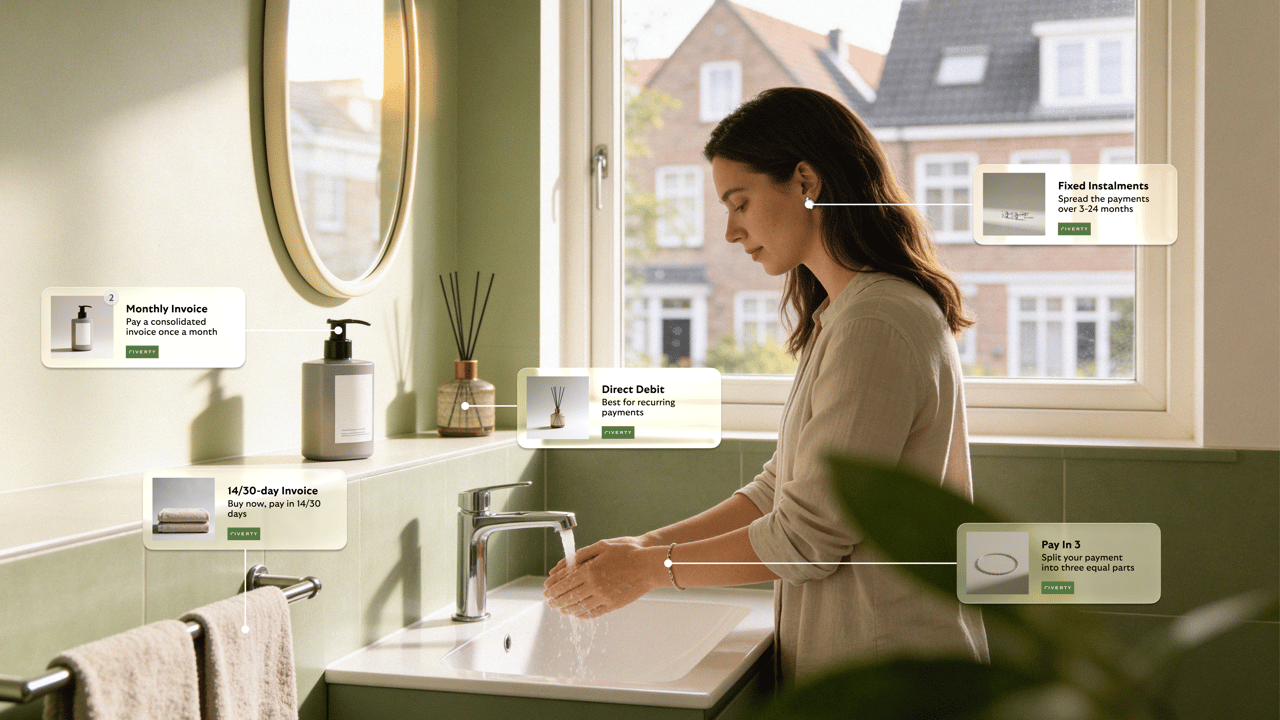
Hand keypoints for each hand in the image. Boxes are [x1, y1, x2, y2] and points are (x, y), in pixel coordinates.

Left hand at [542, 537, 666, 618]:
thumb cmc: (628, 552)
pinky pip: (594, 613)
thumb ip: (583, 554)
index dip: (553, 589)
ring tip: (560, 609)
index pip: (565, 584)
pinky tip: (577, 614)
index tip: (546, 592)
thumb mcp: (603, 546)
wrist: (649, 565)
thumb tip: (567, 563)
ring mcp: (604, 597)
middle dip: (556, 601)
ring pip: (580, 607)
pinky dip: (582, 615)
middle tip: (549, 602)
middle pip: (569, 597)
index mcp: (590, 570)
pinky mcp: (614, 605)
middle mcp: (595, 586)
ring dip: (567, 609)